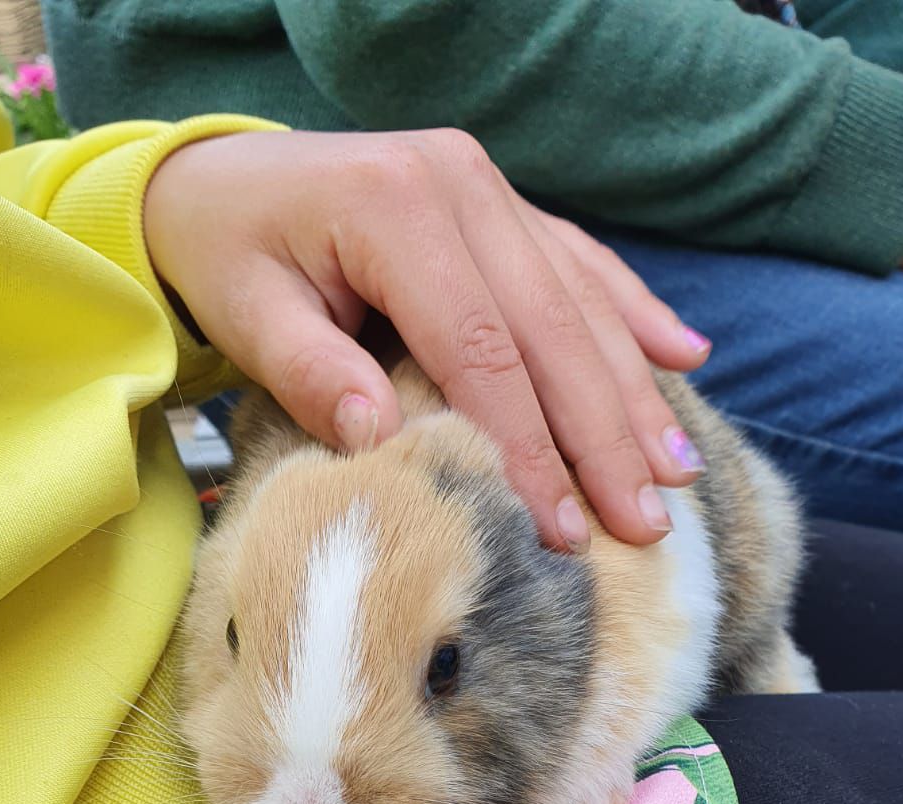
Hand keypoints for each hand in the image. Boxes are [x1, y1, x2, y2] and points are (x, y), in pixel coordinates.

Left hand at [143, 128, 712, 550]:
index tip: (559, 526)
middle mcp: (461, 187)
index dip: (526, 445)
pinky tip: (685, 358)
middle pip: (553, 330)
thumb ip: (312, 373)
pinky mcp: (503, 205)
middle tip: (646, 522)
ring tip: (676, 472)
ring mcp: (490, 190)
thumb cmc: (228, 253)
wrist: (217, 178)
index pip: (480, 349)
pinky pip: (582, 263)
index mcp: (396, 208)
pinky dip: (634, 315)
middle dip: (604, 436)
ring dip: (634, 392)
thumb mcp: (247, 313)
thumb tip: (381, 437)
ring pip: (582, 303)